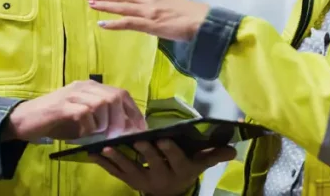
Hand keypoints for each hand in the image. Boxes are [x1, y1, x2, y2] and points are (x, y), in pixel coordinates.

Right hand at [3, 80, 147, 142]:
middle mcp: (84, 87)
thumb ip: (102, 119)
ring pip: (102, 103)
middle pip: (115, 97)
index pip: (121, 93)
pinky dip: (89, 126)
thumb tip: (125, 131)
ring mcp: (72, 94)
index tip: (140, 128)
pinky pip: (84, 113)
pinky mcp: (62, 105)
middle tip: (120, 136)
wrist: (24, 120)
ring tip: (98, 134)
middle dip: (122, 119)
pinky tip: (84, 133)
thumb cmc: (55, 121)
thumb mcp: (83, 118)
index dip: (133, 111)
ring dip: (105, 123)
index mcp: (91, 87)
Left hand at [84, 0, 209, 41]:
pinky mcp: (150, 24)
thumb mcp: (174, 3)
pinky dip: (114, 24)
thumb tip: (155, 10)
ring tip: (90, 3)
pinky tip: (101, 24)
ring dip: (104, 5)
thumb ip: (161, 5)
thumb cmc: (193, 14)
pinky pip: (128, 23)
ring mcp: (148, 11)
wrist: (203, 21)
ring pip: (121, 7)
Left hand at [90, 139, 234, 195]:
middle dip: (145, 152)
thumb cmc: (187, 170)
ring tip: (107, 148)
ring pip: (131, 170)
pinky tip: (93, 154)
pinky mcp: (130, 182)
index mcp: (181, 170)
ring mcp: (144, 181)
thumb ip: (215, 154)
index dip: (169, 150)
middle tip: (137, 139)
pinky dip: (105, 164)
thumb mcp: (202, 164)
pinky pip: (116, 173)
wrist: (171, 193)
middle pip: (153, 163)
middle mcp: (163, 178)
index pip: (176, 159)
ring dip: (119, 159)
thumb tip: (235, 146)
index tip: (163, 138)